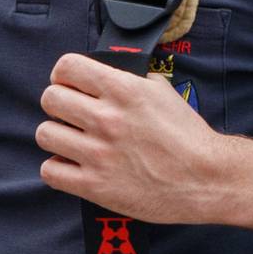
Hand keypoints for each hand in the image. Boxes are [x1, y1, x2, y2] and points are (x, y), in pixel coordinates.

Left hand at [36, 54, 248, 224]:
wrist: (207, 179)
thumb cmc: (188, 136)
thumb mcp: (163, 93)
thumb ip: (131, 81)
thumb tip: (108, 76)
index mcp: (123, 90)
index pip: (66, 67)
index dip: (63, 75)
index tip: (70, 85)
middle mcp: (106, 118)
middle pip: (50, 99)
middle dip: (59, 105)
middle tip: (72, 116)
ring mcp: (98, 153)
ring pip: (45, 134)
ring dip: (58, 137)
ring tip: (74, 142)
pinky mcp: (94, 185)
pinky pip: (50, 171)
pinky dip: (58, 169)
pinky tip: (73, 166)